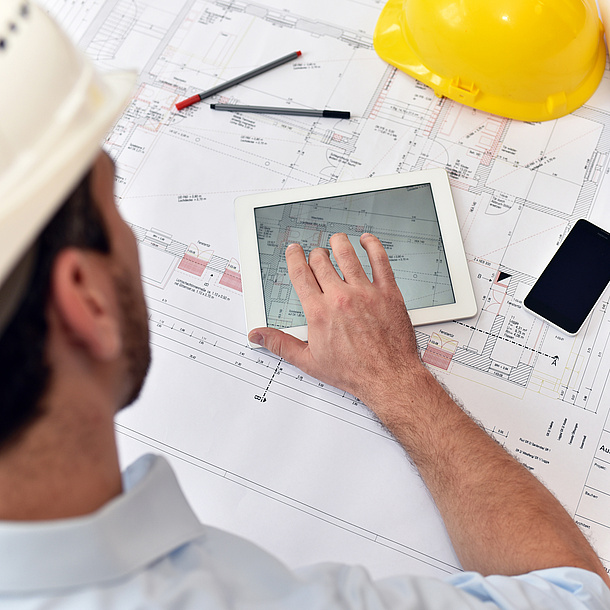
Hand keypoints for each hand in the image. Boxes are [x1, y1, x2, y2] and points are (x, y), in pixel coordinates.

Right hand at [248, 233, 423, 403]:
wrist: (388, 377)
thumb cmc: (353, 372)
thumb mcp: (309, 361)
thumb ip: (280, 344)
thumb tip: (258, 336)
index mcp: (319, 312)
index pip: (300, 273)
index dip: (295, 257)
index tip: (295, 251)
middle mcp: (340, 298)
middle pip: (322, 261)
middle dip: (316, 254)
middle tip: (317, 254)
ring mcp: (365, 293)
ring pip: (348, 254)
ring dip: (339, 243)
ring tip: (337, 240)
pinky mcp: (387, 292)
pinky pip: (380, 260)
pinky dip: (372, 245)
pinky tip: (367, 240)